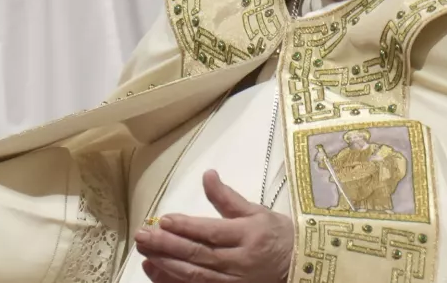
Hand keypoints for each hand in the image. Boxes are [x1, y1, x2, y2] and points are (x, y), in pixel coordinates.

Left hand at [134, 170, 292, 282]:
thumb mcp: (257, 212)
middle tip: (143, 236)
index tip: (164, 220)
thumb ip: (227, 197)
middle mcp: (240, 262)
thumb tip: (207, 175)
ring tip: (145, 253)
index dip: (187, 227)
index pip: (212, 232)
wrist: (303, 269)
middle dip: (167, 246)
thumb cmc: (279, 236)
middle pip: (199, 255)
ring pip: (195, 276)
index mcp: (248, 235)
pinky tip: (157, 272)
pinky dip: (175, 282)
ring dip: (167, 265)